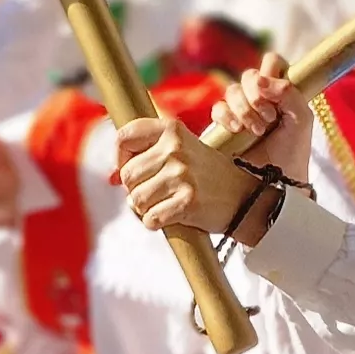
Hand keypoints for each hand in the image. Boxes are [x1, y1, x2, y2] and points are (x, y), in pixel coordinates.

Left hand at [117, 114, 263, 238]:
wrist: (244, 198)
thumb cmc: (205, 175)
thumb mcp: (181, 150)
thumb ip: (147, 155)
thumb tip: (110, 178)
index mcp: (172, 130)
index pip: (124, 136)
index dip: (120, 157)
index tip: (130, 169)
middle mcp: (175, 149)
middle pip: (127, 175)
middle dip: (135, 189)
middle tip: (157, 192)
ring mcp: (181, 175)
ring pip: (136, 200)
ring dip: (145, 208)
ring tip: (165, 204)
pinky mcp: (187, 201)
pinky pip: (150, 219)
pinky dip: (156, 223)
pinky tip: (172, 216)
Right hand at [208, 59, 308, 175]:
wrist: (277, 182)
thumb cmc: (293, 151)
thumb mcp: (302, 119)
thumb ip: (288, 92)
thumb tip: (260, 80)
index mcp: (281, 91)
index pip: (272, 62)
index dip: (271, 71)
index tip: (275, 91)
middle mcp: (261, 97)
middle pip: (249, 75)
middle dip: (257, 95)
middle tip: (269, 117)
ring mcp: (241, 110)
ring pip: (231, 90)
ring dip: (245, 109)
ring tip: (257, 131)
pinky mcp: (224, 125)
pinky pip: (218, 109)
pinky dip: (227, 117)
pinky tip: (237, 130)